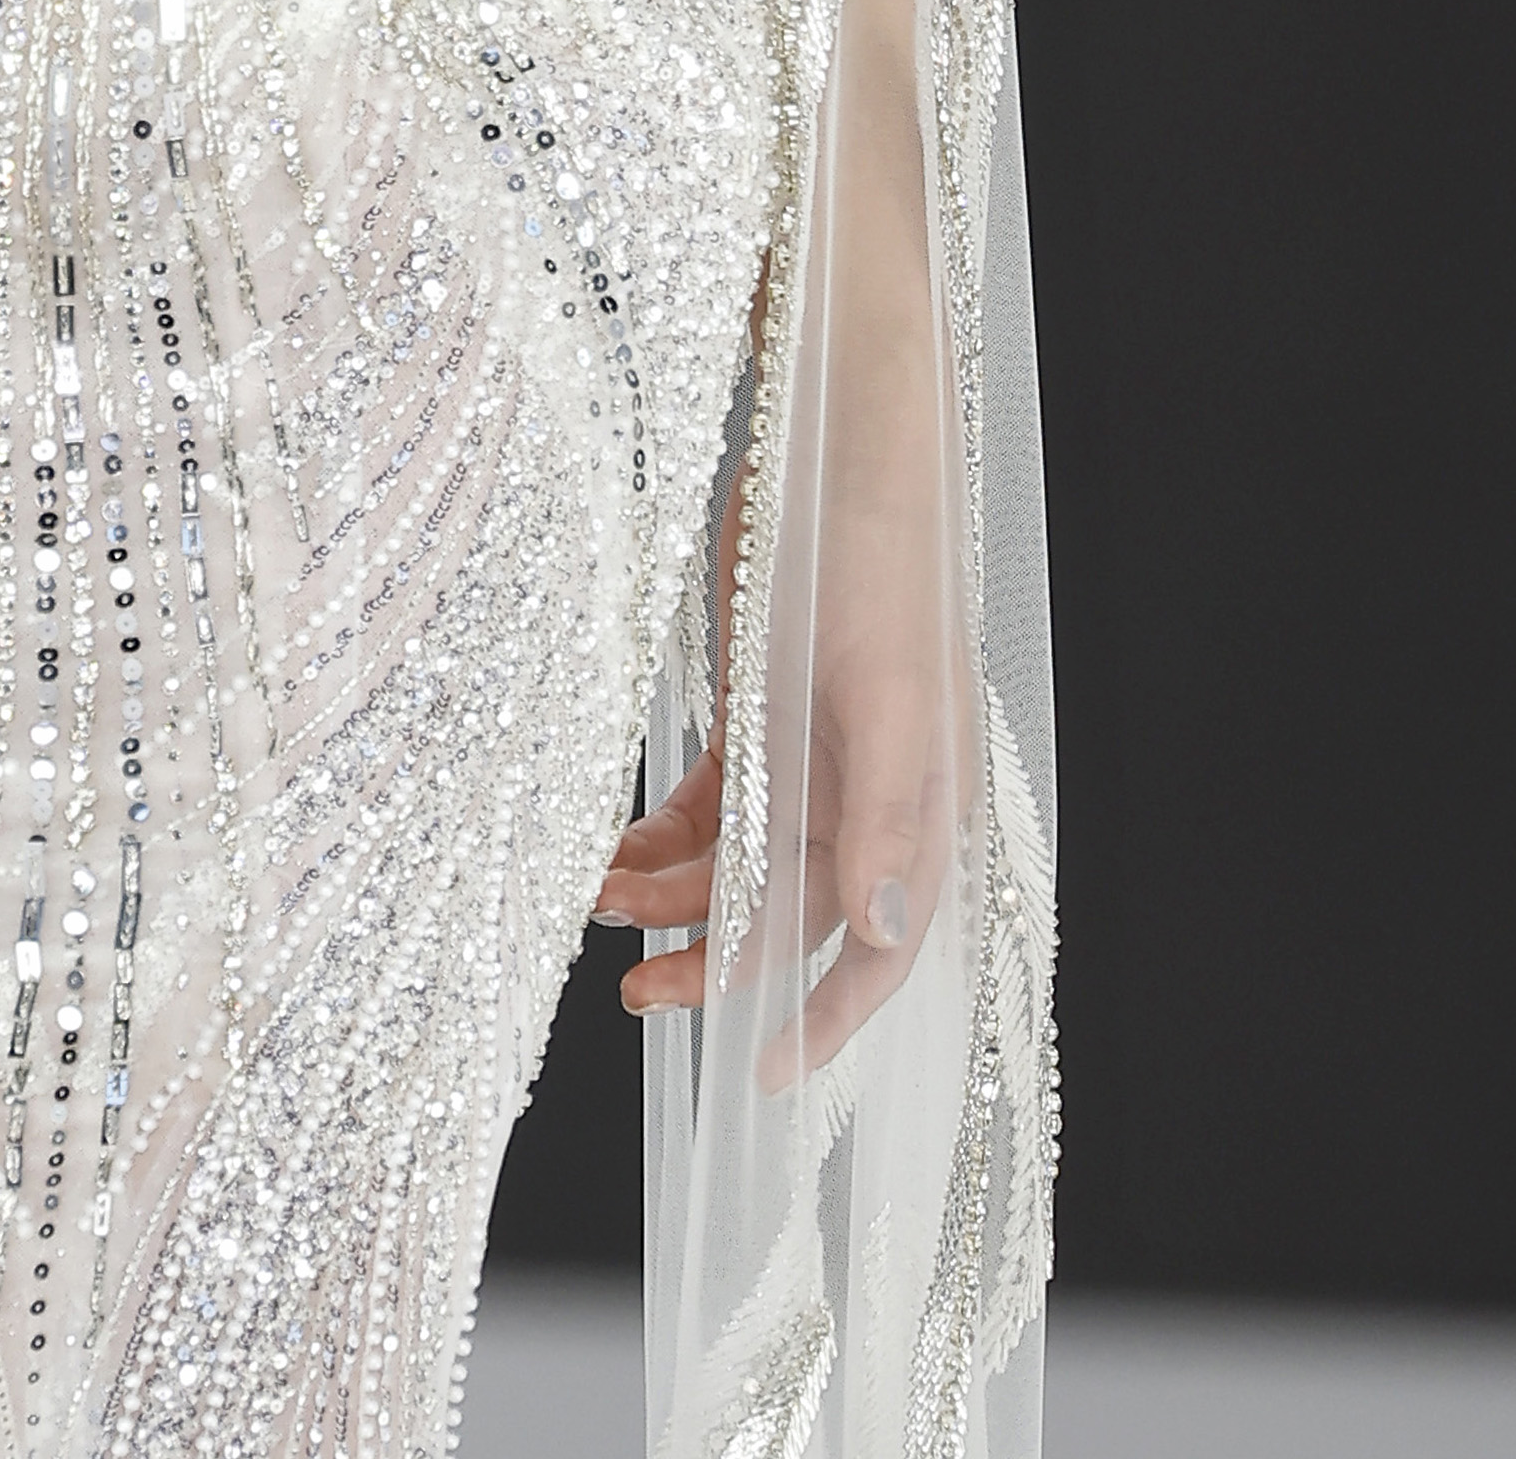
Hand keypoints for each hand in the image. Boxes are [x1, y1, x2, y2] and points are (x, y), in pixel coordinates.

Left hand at [588, 409, 963, 1086]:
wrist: (838, 444)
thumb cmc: (880, 558)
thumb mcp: (892, 692)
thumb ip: (889, 817)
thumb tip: (878, 931)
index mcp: (918, 807)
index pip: (878, 946)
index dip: (829, 1017)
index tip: (766, 1071)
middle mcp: (866, 797)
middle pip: (785, 913)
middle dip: (712, 958)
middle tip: (636, 991)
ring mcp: (811, 759)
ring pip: (735, 864)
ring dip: (670, 894)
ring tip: (597, 901)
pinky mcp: (761, 716)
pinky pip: (709, 805)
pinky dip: (660, 835)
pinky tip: (608, 847)